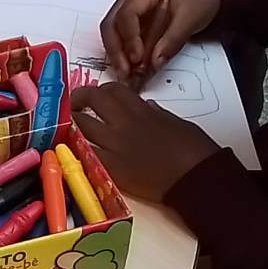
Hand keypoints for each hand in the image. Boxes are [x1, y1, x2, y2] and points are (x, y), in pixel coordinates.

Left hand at [71, 84, 219, 200]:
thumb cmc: (194, 149)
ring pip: (82, 126)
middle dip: (80, 99)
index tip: (99, 95)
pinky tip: (77, 151)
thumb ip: (156, 113)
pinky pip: (87, 155)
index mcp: (141, 110)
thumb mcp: (175, 122)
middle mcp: (123, 124)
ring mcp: (115, 146)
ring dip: (75, 123)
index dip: (102, 90)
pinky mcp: (112, 169)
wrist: (196, 178)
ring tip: (71, 126)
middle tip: (76, 104)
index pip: (112, 90)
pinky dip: (80, 151)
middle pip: (92, 100)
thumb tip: (146, 106)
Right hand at [100, 0, 220, 82]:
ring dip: (117, 56)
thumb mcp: (190, 18)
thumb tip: (155, 62)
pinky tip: (131, 71)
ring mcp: (130, 11)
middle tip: (125, 72)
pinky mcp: (134, 25)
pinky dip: (125, 56)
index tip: (137, 58)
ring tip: (127, 76)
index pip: (126, 14)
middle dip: (115, 50)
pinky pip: (122, 40)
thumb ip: (172, 40)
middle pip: (111, 24)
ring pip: (112, 34)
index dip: (129, 38)